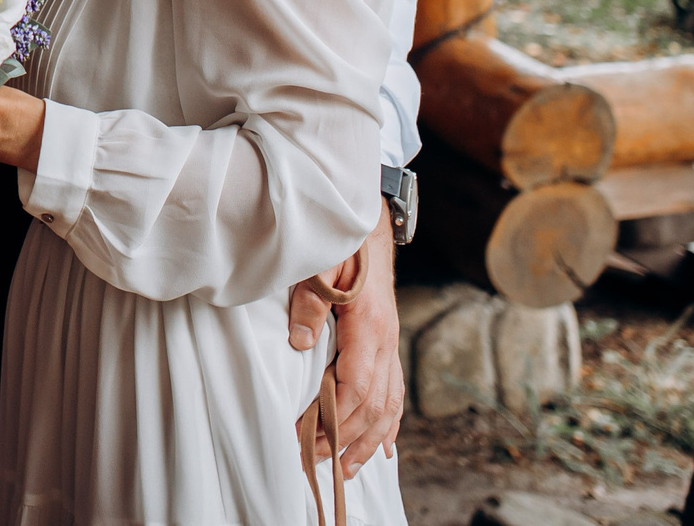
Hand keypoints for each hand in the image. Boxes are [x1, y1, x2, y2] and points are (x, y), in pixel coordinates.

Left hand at [290, 207, 401, 475]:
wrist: (367, 224)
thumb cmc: (340, 241)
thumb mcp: (318, 263)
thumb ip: (309, 301)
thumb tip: (300, 342)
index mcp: (370, 323)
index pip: (356, 384)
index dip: (334, 416)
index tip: (307, 435)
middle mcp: (386, 340)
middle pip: (373, 404)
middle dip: (346, 438)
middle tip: (316, 460)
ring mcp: (390, 344)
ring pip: (388, 404)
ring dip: (367, 440)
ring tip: (347, 470)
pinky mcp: (387, 344)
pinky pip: (394, 392)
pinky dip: (389, 424)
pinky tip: (382, 447)